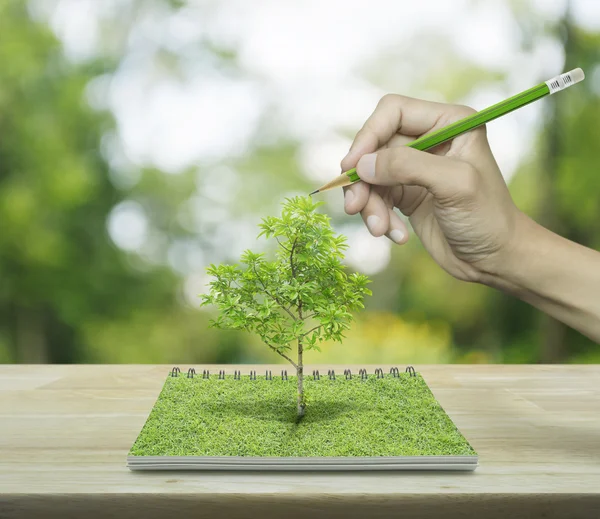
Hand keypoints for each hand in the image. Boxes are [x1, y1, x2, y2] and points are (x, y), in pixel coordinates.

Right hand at [342, 94, 523, 281]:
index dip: (368, 135)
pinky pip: (375, 197)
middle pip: (374, 146)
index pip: (393, 112)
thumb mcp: (454, 185)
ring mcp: (415, 167)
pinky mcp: (406, 192)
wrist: (494, 259)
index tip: (352, 166)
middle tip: (356, 207)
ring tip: (380, 229)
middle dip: (363, 180)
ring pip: (370, 175)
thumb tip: (361, 164)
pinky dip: (378, 217)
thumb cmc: (487, 217)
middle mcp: (429, 139)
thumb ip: (408, 166)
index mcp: (448, 122)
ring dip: (369, 204)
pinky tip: (396, 235)